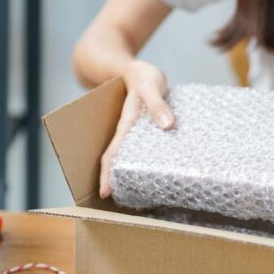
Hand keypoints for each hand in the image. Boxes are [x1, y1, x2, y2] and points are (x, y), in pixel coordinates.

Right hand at [99, 60, 173, 198]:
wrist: (137, 70)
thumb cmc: (143, 77)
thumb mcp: (151, 86)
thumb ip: (158, 104)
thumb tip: (168, 125)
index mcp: (126, 125)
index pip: (112, 154)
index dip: (107, 174)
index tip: (105, 193)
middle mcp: (128, 133)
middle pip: (117, 161)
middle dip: (116, 182)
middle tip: (123, 203)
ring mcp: (135, 133)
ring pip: (128, 158)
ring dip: (128, 175)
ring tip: (139, 196)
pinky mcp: (145, 131)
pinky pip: (141, 151)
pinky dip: (143, 164)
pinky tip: (156, 173)